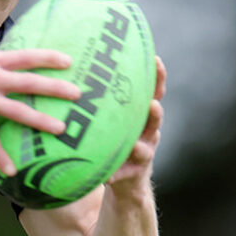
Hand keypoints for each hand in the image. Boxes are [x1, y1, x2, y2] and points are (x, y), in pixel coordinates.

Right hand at [0, 47, 79, 175]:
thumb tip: (8, 64)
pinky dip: (0, 156)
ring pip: (16, 110)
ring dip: (40, 121)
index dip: (48, 58)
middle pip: (28, 83)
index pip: (25, 57)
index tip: (69, 61)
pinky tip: (11, 170)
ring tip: (60, 129)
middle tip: (77, 94)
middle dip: (54, 89)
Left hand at [106, 56, 165, 191]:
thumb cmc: (113, 132)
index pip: (153, 90)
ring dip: (140, 146)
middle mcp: (148, 130)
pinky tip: (108, 177)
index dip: (157, 77)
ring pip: (145, 148)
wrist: (123, 173)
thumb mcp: (112, 112)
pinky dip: (115, 174)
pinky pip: (123, 173)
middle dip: (154, 111)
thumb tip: (78, 58)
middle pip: (156, 118)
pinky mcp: (131, 173)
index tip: (155, 59)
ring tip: (135, 145)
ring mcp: (143, 152)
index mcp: (142, 112)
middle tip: (151, 105)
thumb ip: (103, 92)